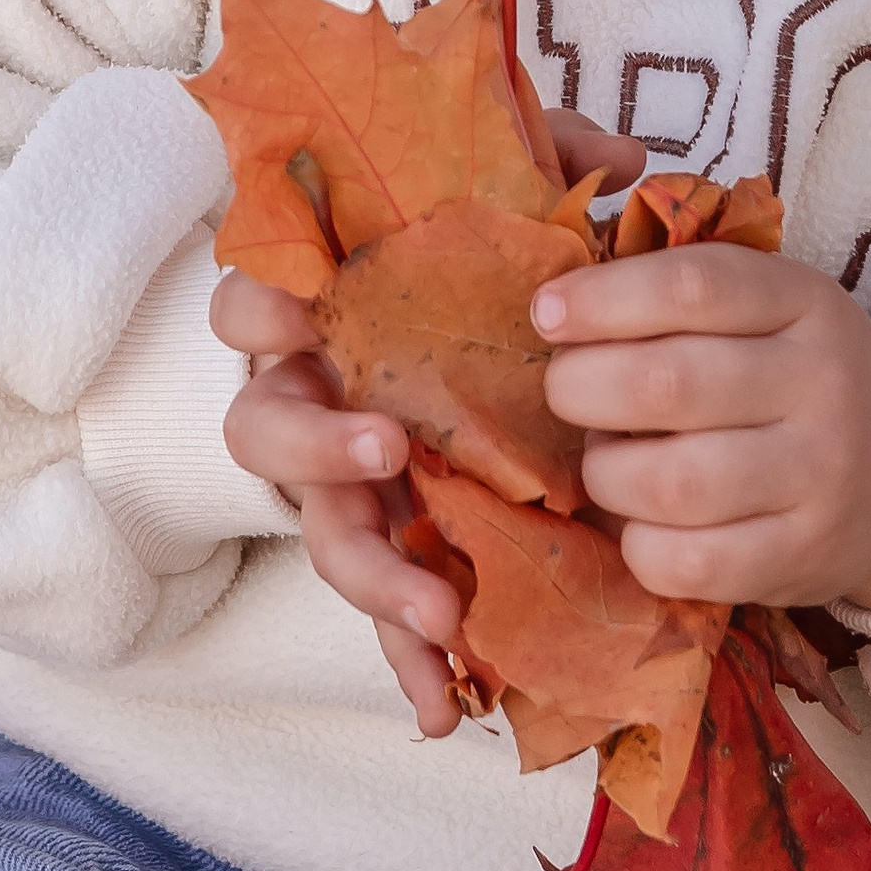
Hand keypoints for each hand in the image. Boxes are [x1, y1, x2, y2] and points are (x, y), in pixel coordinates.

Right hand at [213, 108, 645, 734]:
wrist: (495, 361)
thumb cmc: (477, 269)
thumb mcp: (513, 205)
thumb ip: (550, 162)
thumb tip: (619, 160)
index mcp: (326, 314)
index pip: (250, 302)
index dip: (257, 307)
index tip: (295, 313)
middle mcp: (315, 404)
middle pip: (263, 433)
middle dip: (313, 452)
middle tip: (386, 452)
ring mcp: (345, 490)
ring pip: (325, 539)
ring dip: (373, 579)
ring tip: (441, 613)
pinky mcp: (392, 552)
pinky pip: (386, 618)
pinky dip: (410, 666)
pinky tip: (448, 710)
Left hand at [533, 246, 870, 616]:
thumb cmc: (796, 376)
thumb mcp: (769, 309)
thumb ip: (680, 297)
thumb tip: (556, 311)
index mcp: (804, 303)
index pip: (694, 286)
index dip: (605, 299)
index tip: (547, 313)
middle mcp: (822, 385)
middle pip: (671, 384)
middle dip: (583, 388)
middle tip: (566, 392)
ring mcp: (820, 477)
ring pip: (672, 483)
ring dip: (606, 472)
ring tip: (608, 460)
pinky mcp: (802, 558)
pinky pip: (690, 563)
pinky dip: (638, 546)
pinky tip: (640, 523)